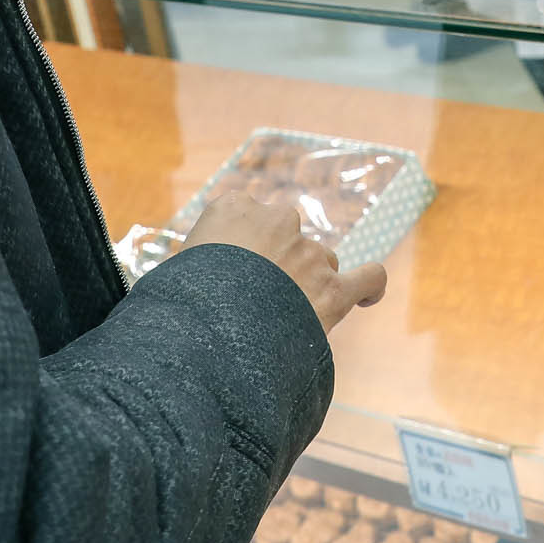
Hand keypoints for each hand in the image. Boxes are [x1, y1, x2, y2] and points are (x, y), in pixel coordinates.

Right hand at [182, 194, 385, 331]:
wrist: (209, 335)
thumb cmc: (180, 306)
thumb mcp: (173, 270)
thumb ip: (199, 260)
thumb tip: (204, 279)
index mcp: (232, 207)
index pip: (246, 218)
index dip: (243, 249)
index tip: (231, 274)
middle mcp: (276, 220)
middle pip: (287, 238)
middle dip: (277, 265)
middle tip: (254, 304)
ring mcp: (308, 252)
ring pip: (321, 262)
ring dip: (308, 283)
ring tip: (284, 320)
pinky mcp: (333, 288)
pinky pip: (367, 279)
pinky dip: (370, 287)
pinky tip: (367, 297)